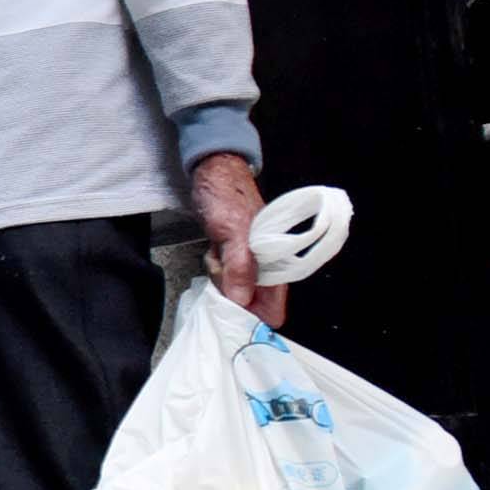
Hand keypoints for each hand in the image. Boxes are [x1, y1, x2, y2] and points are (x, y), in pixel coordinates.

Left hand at [189, 151, 288, 327]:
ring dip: (220, 277)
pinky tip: (213, 249)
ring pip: (233, 291)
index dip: (253, 318)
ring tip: (217, 252)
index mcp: (276, 263)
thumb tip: (241, 302)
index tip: (230, 314)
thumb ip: (239, 267)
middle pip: (248, 305)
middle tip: (221, 267)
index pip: (274, 310)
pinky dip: (215, 267)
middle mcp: (267, 266)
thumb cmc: (227, 195)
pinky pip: (223, 276)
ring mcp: (250, 262)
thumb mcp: (232, 231)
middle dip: (229, 293)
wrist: (214, 171)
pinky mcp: (235, 256)